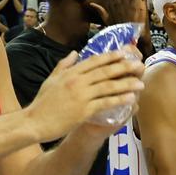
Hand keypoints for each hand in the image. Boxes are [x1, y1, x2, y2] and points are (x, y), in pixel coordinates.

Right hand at [27, 50, 144, 141]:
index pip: (93, 61)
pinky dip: (119, 100)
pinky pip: (106, 103)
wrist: (34, 122)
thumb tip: (75, 52)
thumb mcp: (51, 79)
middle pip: (105, 71)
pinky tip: (131, 99)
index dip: (110, 56)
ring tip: (140, 83)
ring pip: (108, 86)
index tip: (124, 53)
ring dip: (126, 84)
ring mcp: (81, 96)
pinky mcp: (84, 110)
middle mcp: (76, 81)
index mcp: (69, 73)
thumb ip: (64, 65)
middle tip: (139, 65)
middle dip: (124, 67)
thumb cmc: (43, 102)